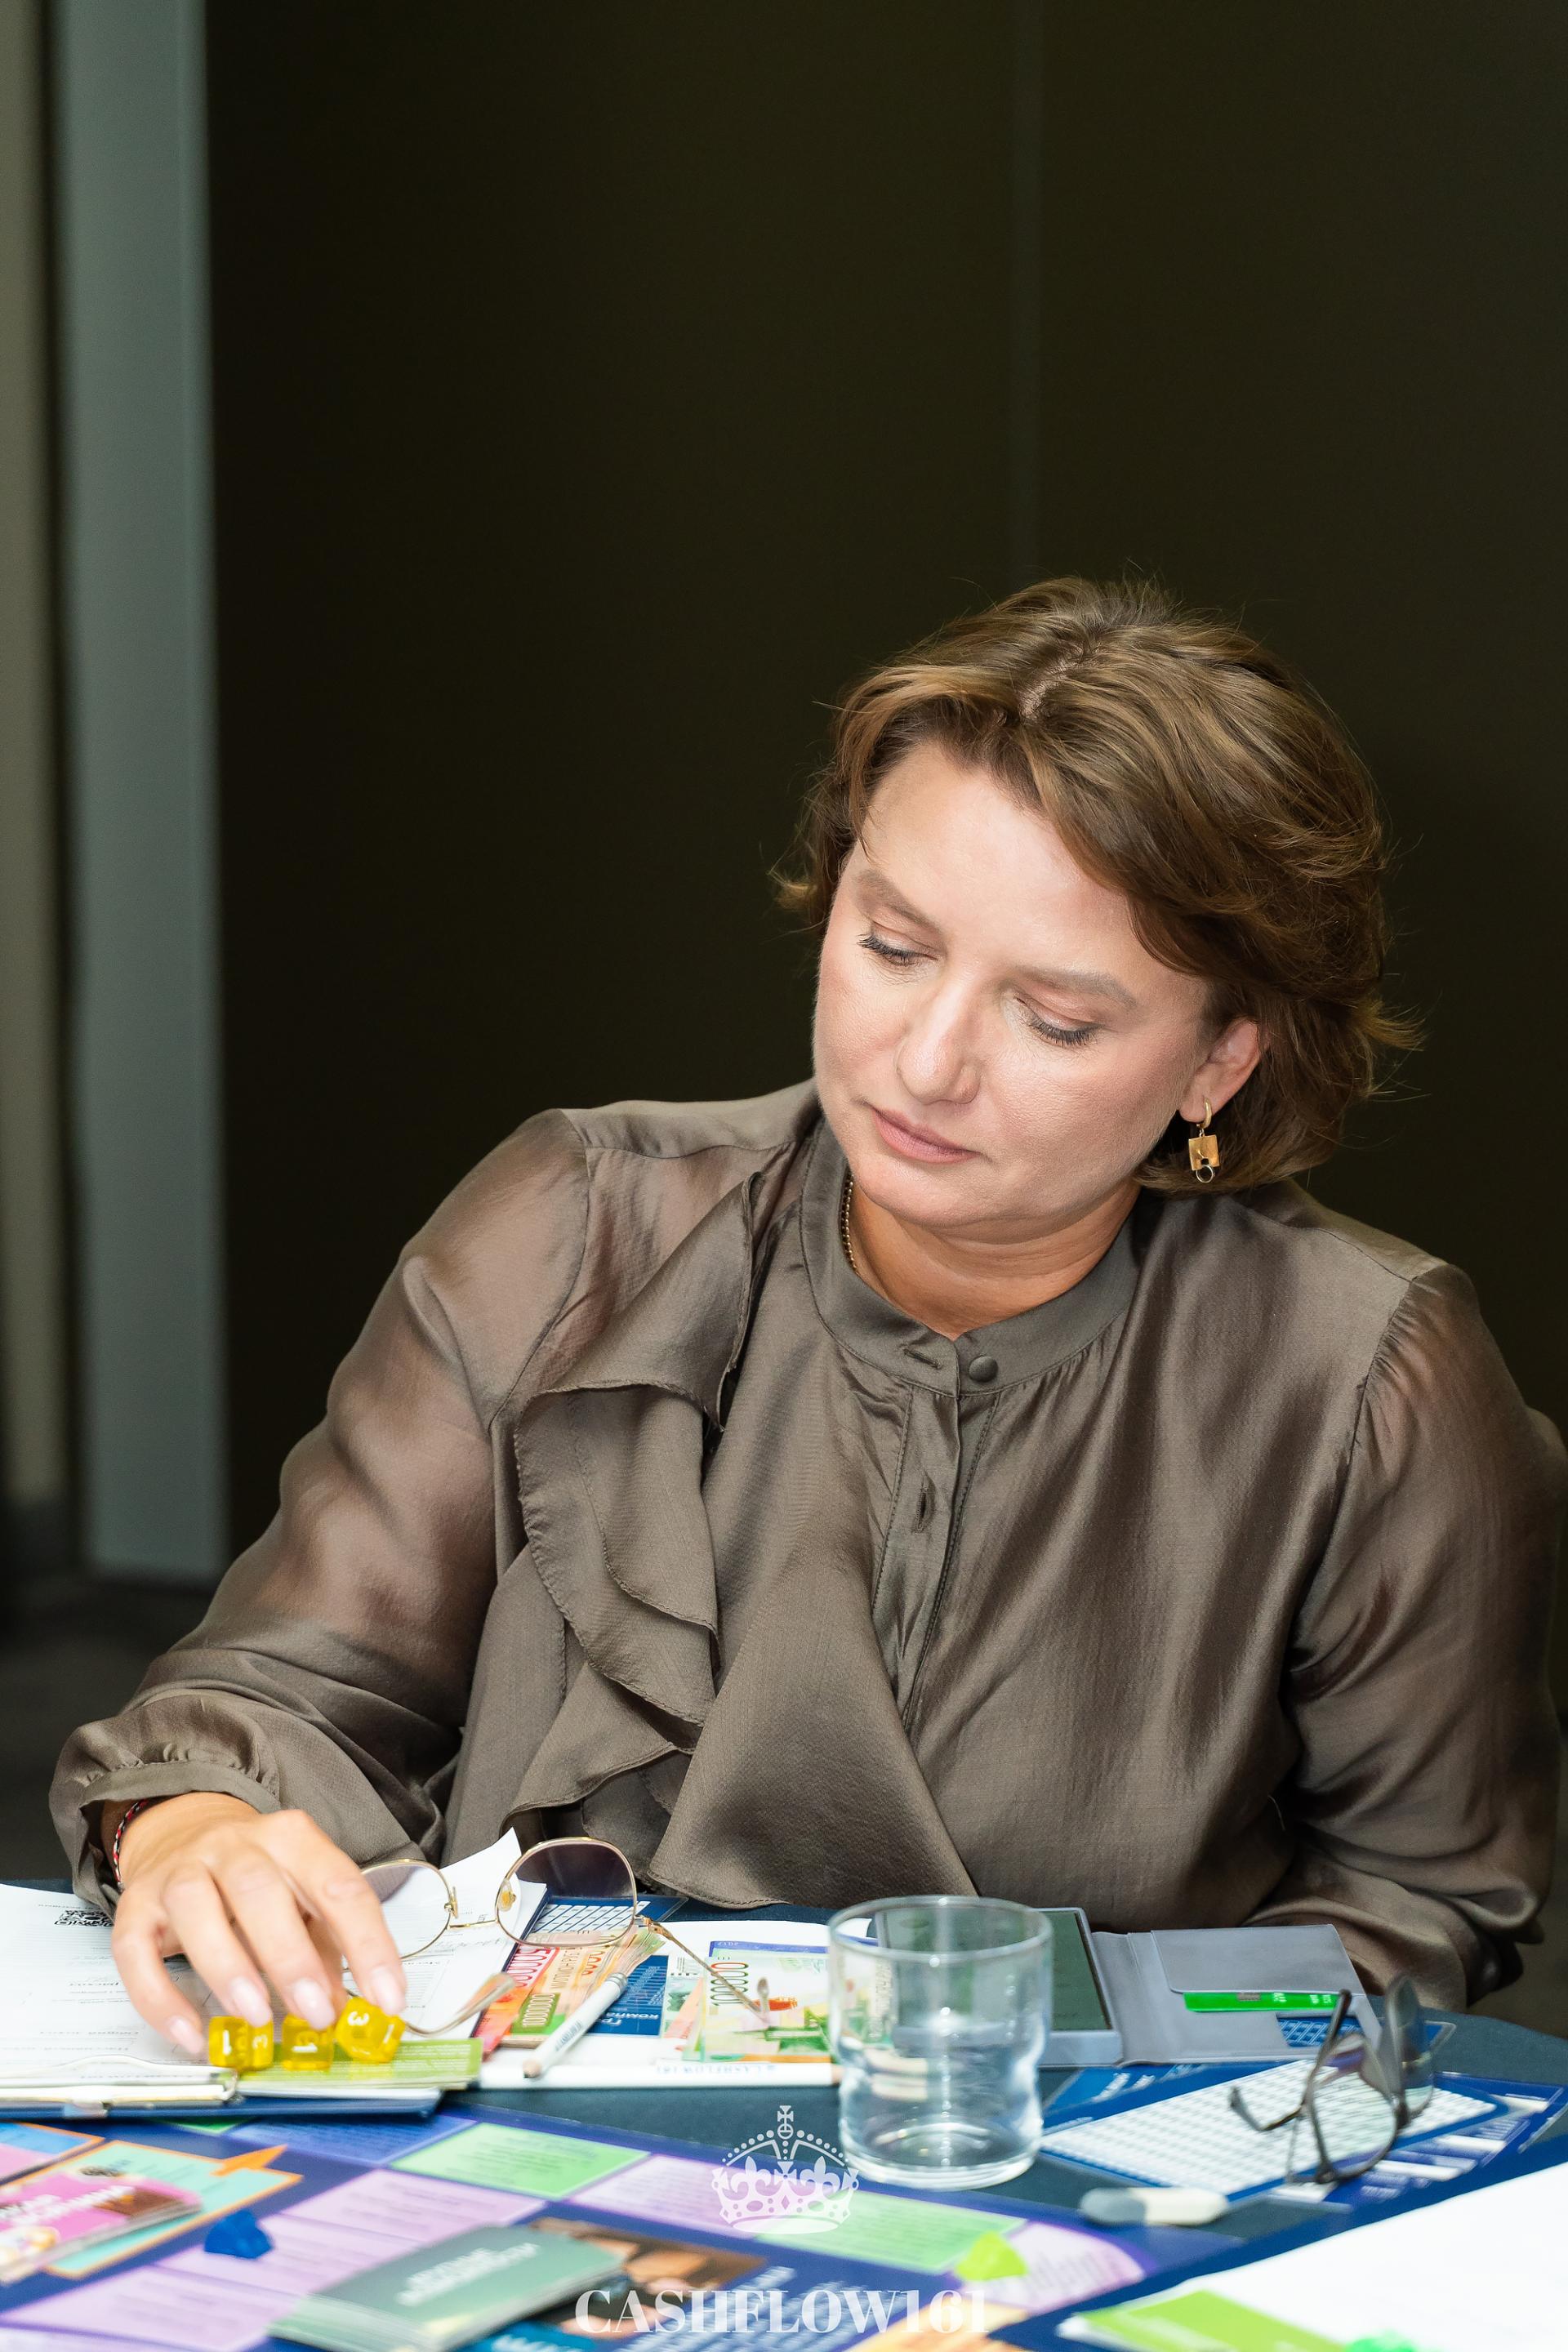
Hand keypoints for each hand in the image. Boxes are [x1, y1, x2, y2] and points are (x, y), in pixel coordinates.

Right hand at [110, 1794, 406, 2054]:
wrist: (181, 1830)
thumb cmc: (255, 1875)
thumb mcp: (302, 1896)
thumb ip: (325, 1946)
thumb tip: (344, 2008)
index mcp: (291, 1838)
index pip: (338, 1884)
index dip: (368, 1944)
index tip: (387, 1998)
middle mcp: (234, 1844)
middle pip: (259, 1890)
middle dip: (291, 1956)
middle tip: (317, 2013)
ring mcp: (180, 1871)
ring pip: (196, 1908)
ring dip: (228, 1967)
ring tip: (256, 2018)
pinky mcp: (135, 1905)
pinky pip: (137, 1952)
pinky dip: (162, 1999)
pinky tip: (192, 2034)